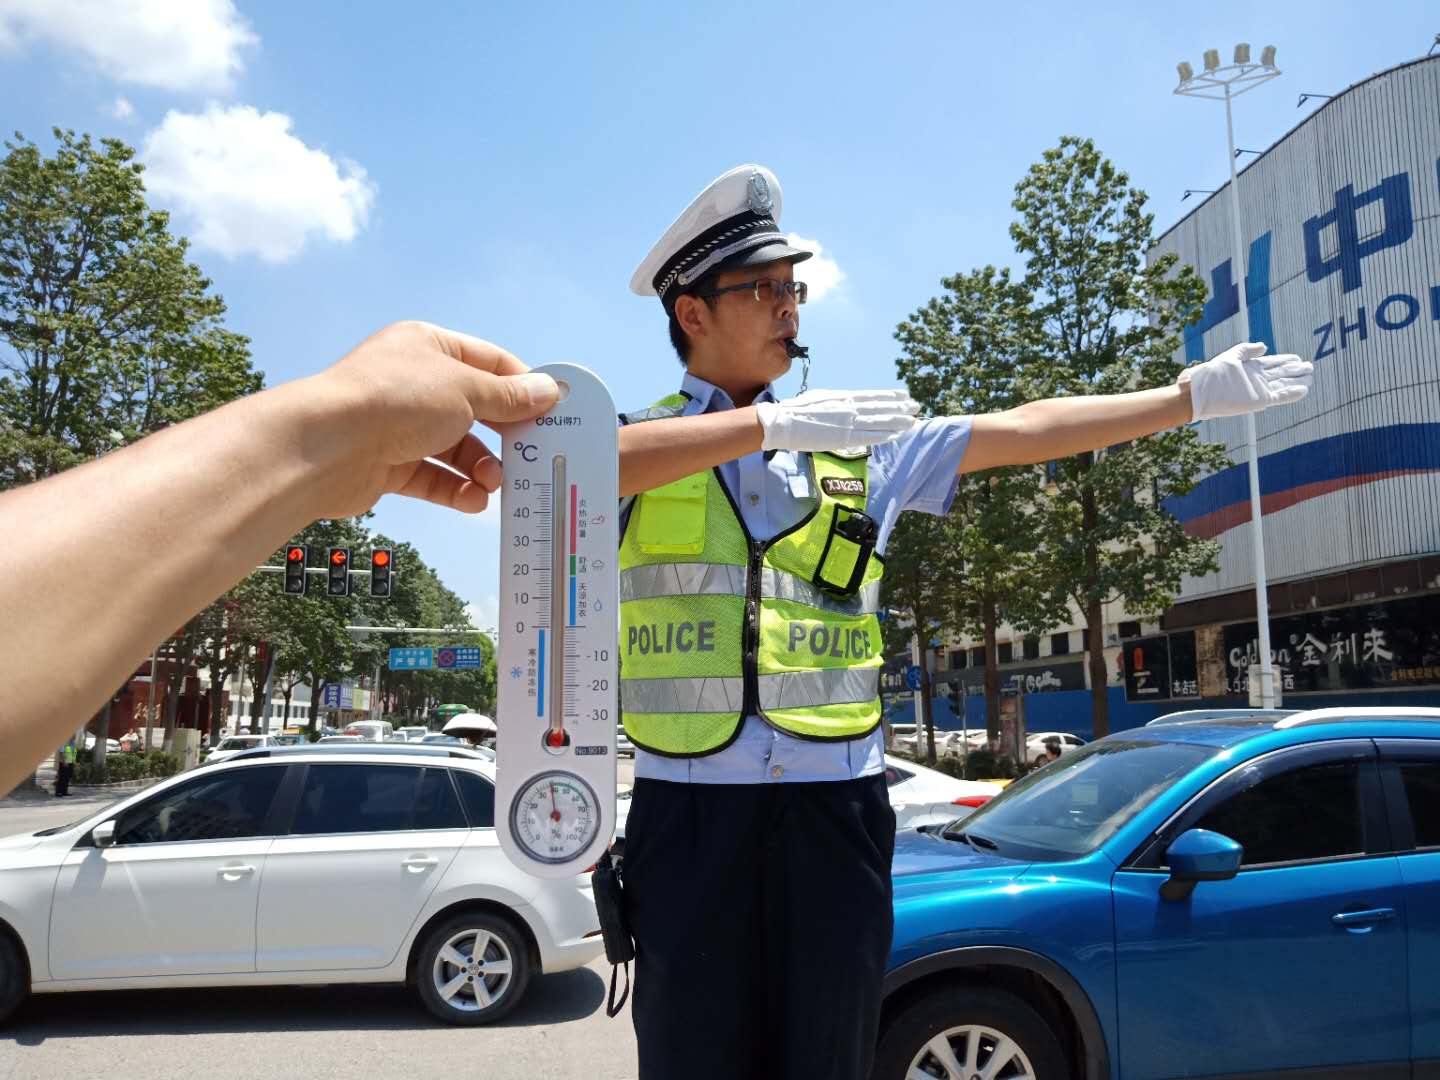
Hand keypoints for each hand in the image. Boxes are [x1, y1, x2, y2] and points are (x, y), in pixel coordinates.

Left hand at [306, 321, 559, 517]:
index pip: (489, 362)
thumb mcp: (466, 390)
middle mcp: (414, 382)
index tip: (551, 410)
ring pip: (455, 448)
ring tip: (493, 483)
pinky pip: (433, 477)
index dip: (522, 386)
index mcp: (429, 346)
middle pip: (475, 409)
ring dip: (480, 467)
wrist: (326, 447)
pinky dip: (456, 489)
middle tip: (528, 454)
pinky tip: (473, 500)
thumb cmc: (392, 400)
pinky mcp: (388, 463)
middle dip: (502, 435)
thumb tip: (548, 391)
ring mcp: (399, 424)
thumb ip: (509, 396)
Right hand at [755, 388, 918, 451]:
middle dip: (900, 409)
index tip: (904, 395)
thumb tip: (847, 403)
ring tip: (912, 421)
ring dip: (897, 422)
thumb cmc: (797, 410)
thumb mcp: (821, 398)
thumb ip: (837, 402)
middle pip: (880, 408)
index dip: (890, 396)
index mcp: (843, 397)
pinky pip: (867, 438)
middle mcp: (848, 408)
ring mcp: (846, 423)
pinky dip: (883, 436)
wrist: (782, 422)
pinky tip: (895, 435)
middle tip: (917, 407)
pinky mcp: (841, 438)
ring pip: (878, 422)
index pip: (873, 396)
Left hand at [1178, 342, 1313, 421]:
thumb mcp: (1230, 356)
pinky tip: (1303, 389)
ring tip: (1310, 377)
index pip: (1272, 363)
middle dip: (1295, 370)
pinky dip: (1291, 393)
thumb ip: (1248, 350)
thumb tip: (1265, 347)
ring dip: (1296, 381)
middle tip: (1309, 367)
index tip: (1298, 358)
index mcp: (1250, 367)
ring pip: (1283, 384)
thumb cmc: (1212, 373)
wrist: (1201, 392)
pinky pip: (1280, 397)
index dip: (1285, 360)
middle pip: (1280, 373)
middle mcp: (1256, 379)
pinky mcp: (1259, 400)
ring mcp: (1259, 390)